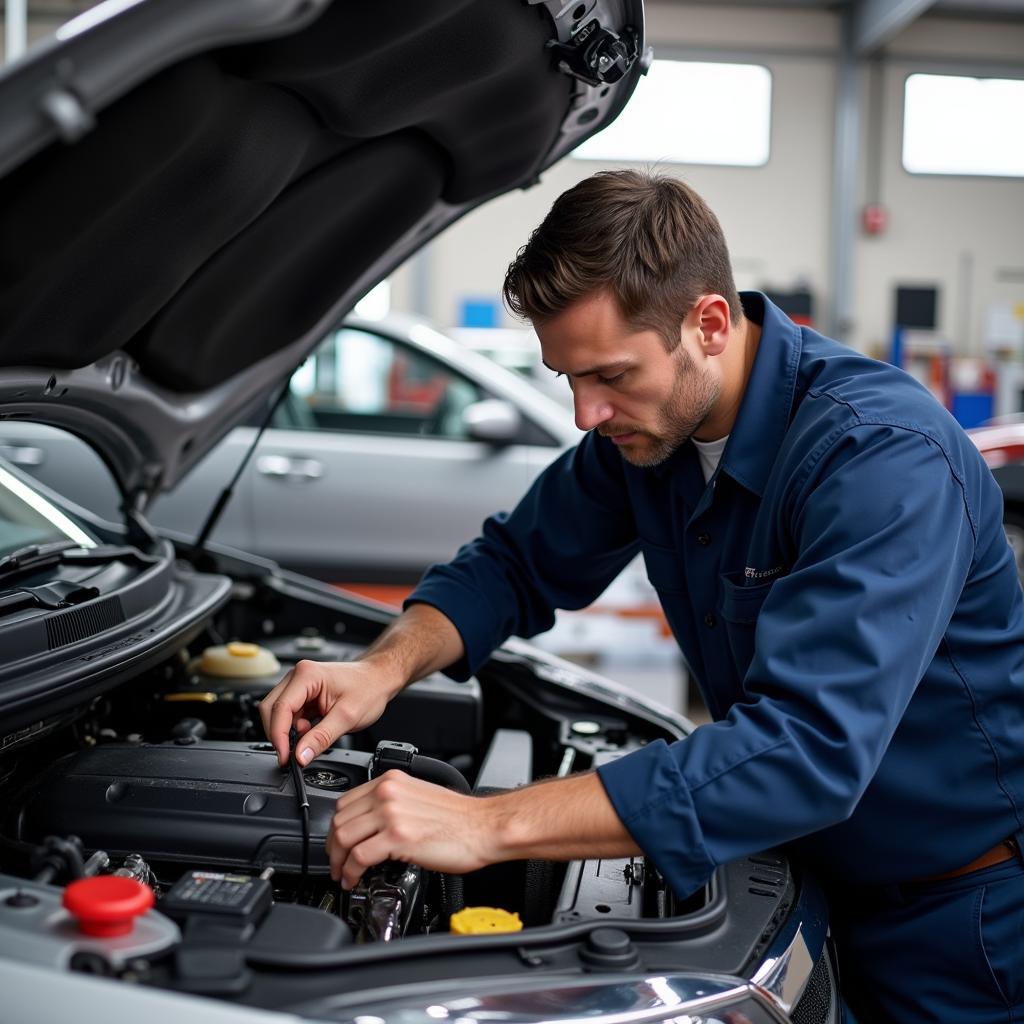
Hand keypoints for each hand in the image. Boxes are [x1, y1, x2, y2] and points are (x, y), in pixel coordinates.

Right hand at [259, 658, 397, 765]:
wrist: (380, 679)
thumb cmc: (369, 688)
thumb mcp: (347, 717)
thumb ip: (321, 738)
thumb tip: (300, 755)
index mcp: (307, 675)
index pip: (280, 708)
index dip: (278, 736)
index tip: (285, 757)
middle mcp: (299, 676)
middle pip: (272, 709)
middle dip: (279, 734)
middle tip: (293, 754)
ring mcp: (300, 684)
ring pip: (278, 713)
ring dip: (288, 731)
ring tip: (310, 737)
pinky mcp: (303, 694)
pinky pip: (289, 714)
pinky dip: (295, 728)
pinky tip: (310, 732)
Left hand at [327, 770, 493, 888]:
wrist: (483, 827)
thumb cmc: (459, 818)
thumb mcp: (418, 797)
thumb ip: (392, 804)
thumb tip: (371, 825)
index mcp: (392, 781)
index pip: (346, 802)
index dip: (335, 827)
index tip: (337, 842)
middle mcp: (388, 793)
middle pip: (339, 820)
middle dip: (332, 847)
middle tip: (336, 863)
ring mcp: (391, 814)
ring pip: (343, 837)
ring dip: (337, 862)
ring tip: (342, 874)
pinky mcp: (397, 837)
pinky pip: (358, 857)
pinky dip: (350, 872)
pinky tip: (354, 879)